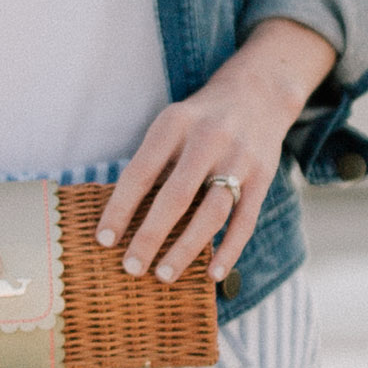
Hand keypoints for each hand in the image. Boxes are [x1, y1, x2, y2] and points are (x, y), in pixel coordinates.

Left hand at [97, 17, 336, 285]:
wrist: (258, 92)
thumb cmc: (199, 121)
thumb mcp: (171, 126)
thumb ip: (152, 164)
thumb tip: (123, 220)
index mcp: (174, 124)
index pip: (140, 173)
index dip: (119, 209)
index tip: (104, 240)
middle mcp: (208, 139)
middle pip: (176, 197)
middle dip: (151, 236)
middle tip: (131, 267)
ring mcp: (240, 159)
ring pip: (212, 213)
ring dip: (186, 248)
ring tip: (164, 275)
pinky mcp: (264, 177)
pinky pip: (245, 221)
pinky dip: (229, 250)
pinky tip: (212, 275)